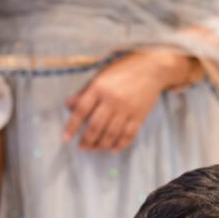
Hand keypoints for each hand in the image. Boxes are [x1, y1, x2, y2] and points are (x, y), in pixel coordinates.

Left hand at [63, 49, 195, 151]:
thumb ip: (85, 92)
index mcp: (100, 87)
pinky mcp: (139, 116)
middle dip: (87, 140)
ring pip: (111, 133)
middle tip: (82, 147)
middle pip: (96, 126)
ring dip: (101, 145)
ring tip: (94, 149)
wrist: (153, 68)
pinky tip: (112, 149)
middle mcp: (112, 99)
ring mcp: (127, 109)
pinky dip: (120, 144)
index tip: (65, 138)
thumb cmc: (124, 70)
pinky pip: (128, 135)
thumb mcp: (101, 76)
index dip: (72, 126)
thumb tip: (68, 105)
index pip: (82, 110)